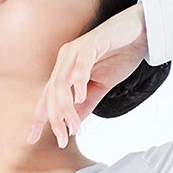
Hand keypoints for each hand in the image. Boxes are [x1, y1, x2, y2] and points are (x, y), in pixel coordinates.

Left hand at [26, 3, 148, 147]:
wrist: (141, 32)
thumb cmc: (120, 55)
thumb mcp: (101, 87)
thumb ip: (86, 103)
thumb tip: (73, 125)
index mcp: (65, 69)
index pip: (47, 97)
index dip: (39, 119)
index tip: (31, 139)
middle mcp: (65, 59)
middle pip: (51, 93)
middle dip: (55, 119)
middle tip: (62, 140)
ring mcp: (75, 50)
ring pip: (61, 82)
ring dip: (66, 107)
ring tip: (74, 125)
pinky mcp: (91, 43)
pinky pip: (80, 64)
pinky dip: (79, 81)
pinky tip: (80, 97)